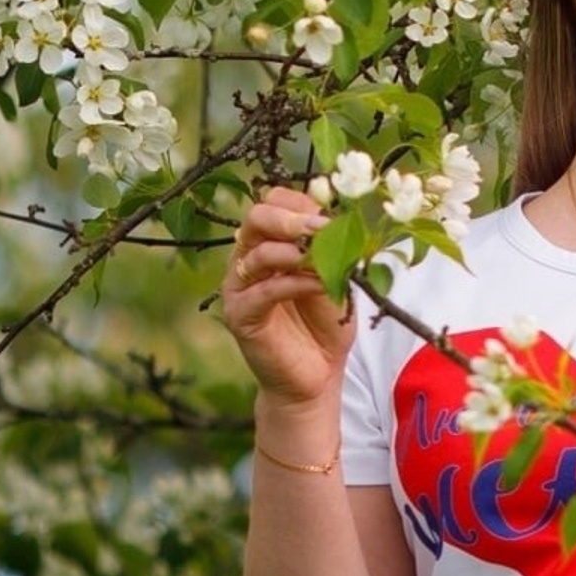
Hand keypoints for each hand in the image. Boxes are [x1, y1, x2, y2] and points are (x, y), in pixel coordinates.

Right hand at [220, 185, 353, 409]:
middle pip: (256, 217)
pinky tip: (319, 285)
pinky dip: (294, 283)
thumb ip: (332, 248)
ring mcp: (239, 287)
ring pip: (257, 253)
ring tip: (326, 261)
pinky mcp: (240, 316)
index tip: (331, 215)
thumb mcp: (336, 277)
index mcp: (269, 242)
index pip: (274, 202)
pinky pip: (262, 291)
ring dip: (297, 252)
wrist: (316, 373)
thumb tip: (336, 217)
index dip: (302, 204)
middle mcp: (248, 258)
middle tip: (321, 228)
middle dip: (292, 218)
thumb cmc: (325, 322)